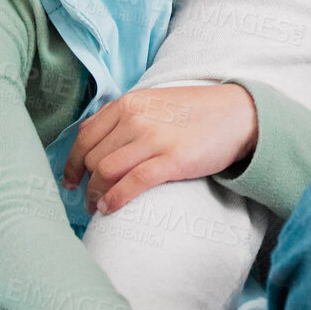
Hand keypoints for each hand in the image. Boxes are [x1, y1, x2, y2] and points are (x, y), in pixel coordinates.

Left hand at [63, 85, 257, 214]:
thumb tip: (88, 137)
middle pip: (93, 158)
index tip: (71, 179)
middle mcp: (137, 118)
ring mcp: (154, 139)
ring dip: (96, 194)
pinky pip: (132, 183)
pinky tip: (110, 208)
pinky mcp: (172, 160)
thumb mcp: (155, 101)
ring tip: (98, 206)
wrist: (239, 114)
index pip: (86, 137)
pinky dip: (115, 198)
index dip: (72, 162)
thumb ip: (123, 115)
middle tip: (88, 198)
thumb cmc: (196, 111)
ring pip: (106, 171)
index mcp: (130, 102)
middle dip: (84, 183)